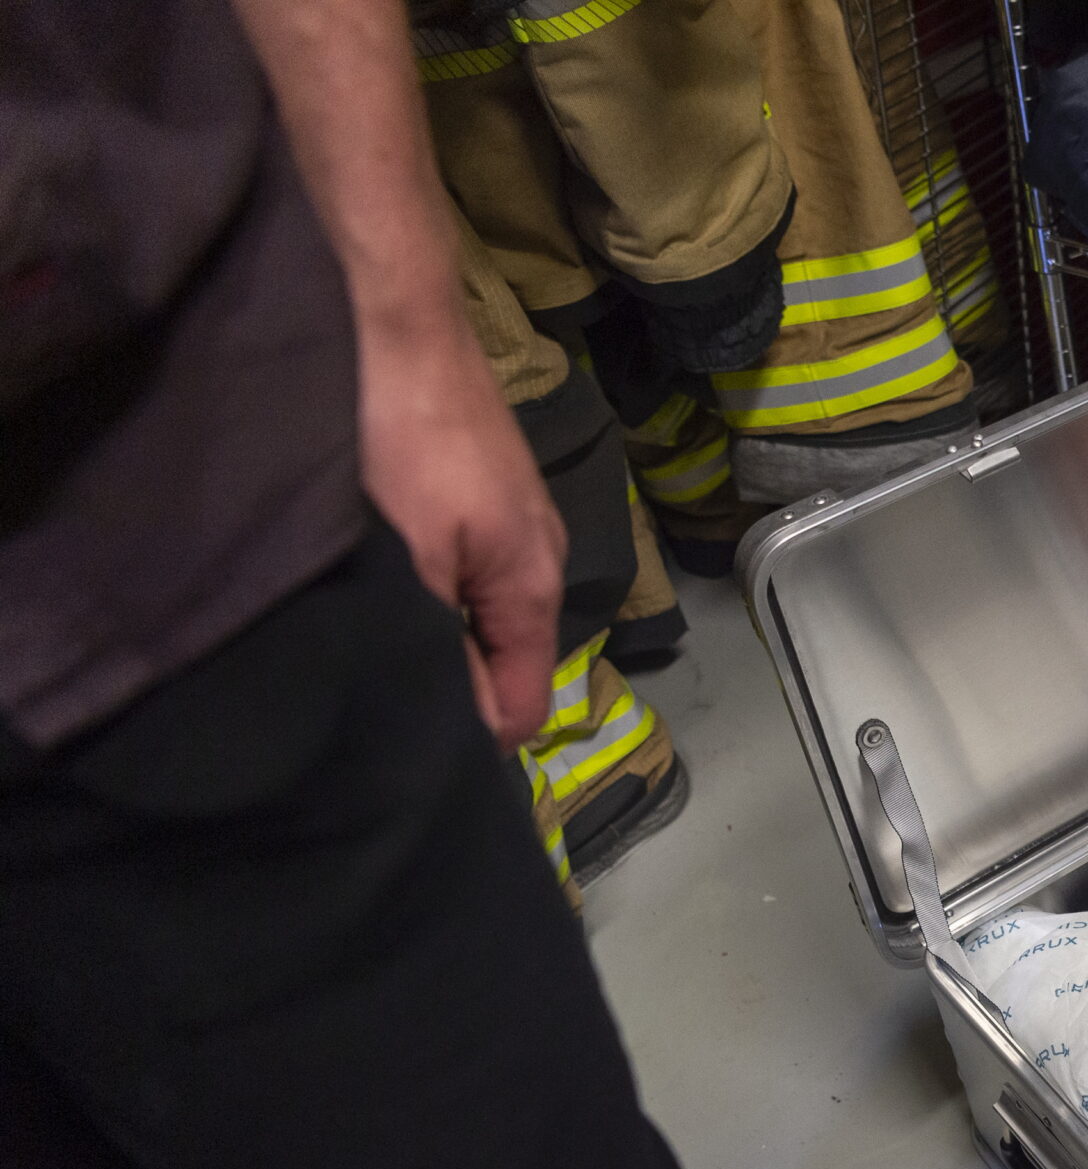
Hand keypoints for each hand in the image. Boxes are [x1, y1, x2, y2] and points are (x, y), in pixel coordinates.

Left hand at [358, 324, 564, 747]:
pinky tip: (379, 568)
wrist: (391, 316)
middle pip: (503, 662)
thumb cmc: (403, 438)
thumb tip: (468, 729)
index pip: (525, 707)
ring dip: (431, 632)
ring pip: (476, 613)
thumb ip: (442, 653)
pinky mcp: (476, 487)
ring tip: (367, 631)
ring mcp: (509, 519)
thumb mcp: (416, 564)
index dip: (472, 742)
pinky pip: (460, 568)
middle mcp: (539, 558)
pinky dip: (425, 584)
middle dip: (451, 686)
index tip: (405, 753)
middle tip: (370, 694)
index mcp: (537, 587)